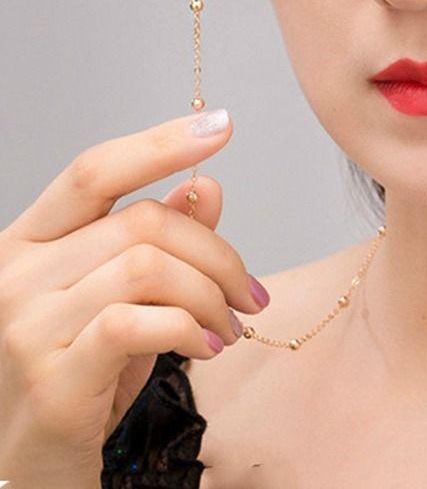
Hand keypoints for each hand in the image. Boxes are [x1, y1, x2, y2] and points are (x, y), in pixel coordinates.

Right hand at [0, 109, 266, 485]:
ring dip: (212, 296)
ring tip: (228, 327)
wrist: (35, 466)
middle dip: (218, 254)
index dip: (161, 143)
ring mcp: (25, 324)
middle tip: (250, 294)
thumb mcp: (124, 297)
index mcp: (29, 240)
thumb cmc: (82, 372)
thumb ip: (160, 240)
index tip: (222, 126)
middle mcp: (15, 273)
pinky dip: (190, 328)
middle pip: (143, 222)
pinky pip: (140, 322)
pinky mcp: (51, 375)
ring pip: (150, 267)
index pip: (95, 170)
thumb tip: (206, 184)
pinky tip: (207, 348)